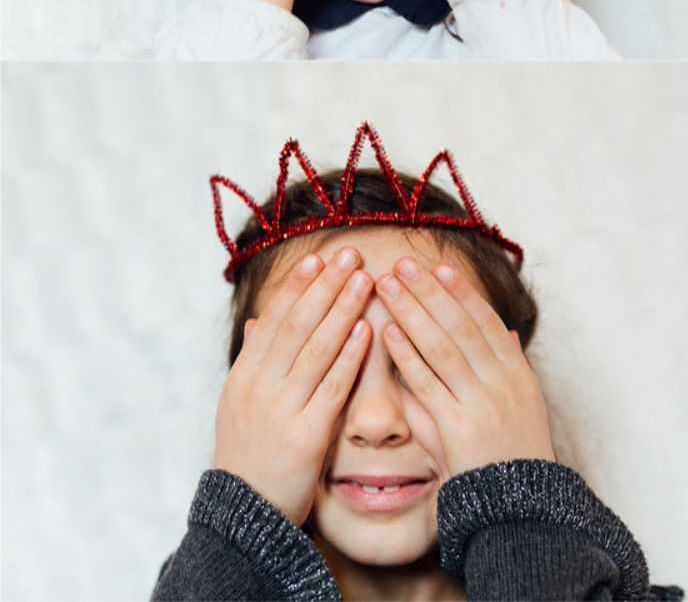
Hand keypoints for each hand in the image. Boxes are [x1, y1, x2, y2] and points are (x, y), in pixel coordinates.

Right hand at [212, 248, 372, 523]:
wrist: (246, 513)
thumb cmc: (252, 454)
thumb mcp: (241, 403)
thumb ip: (254, 361)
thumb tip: (257, 319)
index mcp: (244, 376)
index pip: (273, 320)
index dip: (297, 287)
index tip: (319, 258)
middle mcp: (259, 387)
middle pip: (296, 325)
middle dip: (325, 286)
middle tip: (350, 253)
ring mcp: (281, 410)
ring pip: (316, 348)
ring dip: (342, 309)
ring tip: (365, 278)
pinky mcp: (305, 435)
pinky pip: (332, 387)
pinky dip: (349, 356)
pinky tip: (368, 330)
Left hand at [376, 257, 554, 476]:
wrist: (518, 505)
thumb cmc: (511, 455)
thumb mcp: (520, 404)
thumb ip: (505, 368)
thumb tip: (505, 333)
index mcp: (516, 372)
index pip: (485, 320)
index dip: (461, 292)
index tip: (438, 267)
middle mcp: (501, 381)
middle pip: (461, 325)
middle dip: (430, 292)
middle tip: (402, 264)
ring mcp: (481, 402)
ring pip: (443, 346)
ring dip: (413, 311)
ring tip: (388, 286)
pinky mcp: (457, 426)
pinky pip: (427, 383)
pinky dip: (406, 355)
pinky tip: (386, 333)